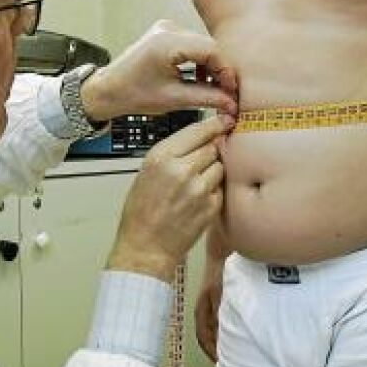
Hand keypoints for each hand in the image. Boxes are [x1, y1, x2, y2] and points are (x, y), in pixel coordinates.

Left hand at [81, 20, 237, 122]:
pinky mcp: (164, 34)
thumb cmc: (132, 94)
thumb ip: (207, 98)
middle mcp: (168, 29)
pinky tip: (199, 79)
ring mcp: (166, 29)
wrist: (108, 90)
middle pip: (209, 47)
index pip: (211, 50)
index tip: (231, 91)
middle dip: (219, 70)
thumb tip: (230, 103)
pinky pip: (191, 45)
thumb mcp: (174, 99)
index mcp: (167, 42)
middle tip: (226, 93)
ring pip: (202, 46)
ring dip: (210, 67)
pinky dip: (199, 61)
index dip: (225, 72)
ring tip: (213, 89)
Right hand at [106, 115, 231, 281]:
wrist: (145, 246)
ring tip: (196, 184)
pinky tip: (199, 199)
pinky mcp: (211, 206)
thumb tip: (200, 139)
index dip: (214, 124)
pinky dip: (214, 190)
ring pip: (219, 166)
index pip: (198, 130)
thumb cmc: (141, 210)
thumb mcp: (147, 171)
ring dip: (213, 171)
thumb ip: (173, 153)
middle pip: (212, 147)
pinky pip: (221, 187)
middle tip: (201, 163)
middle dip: (210, 152)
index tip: (224, 120)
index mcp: (161, 156)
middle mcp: (182, 169)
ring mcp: (199, 188)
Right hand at [194, 257, 223, 361]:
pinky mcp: (214, 301)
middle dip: (213, 349)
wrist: (219, 254)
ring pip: (210, 330)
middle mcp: (202, 310)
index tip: (219, 360)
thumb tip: (219, 329)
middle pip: (205, 336)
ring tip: (225, 350)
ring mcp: (207, 306)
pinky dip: (219, 331)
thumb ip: (218, 310)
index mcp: (201, 310)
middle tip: (223, 359)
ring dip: (216, 340)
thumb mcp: (218, 292)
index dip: (210, 350)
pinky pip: (214, 322)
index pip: (203, 337)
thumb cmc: (218, 272)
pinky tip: (228, 333)